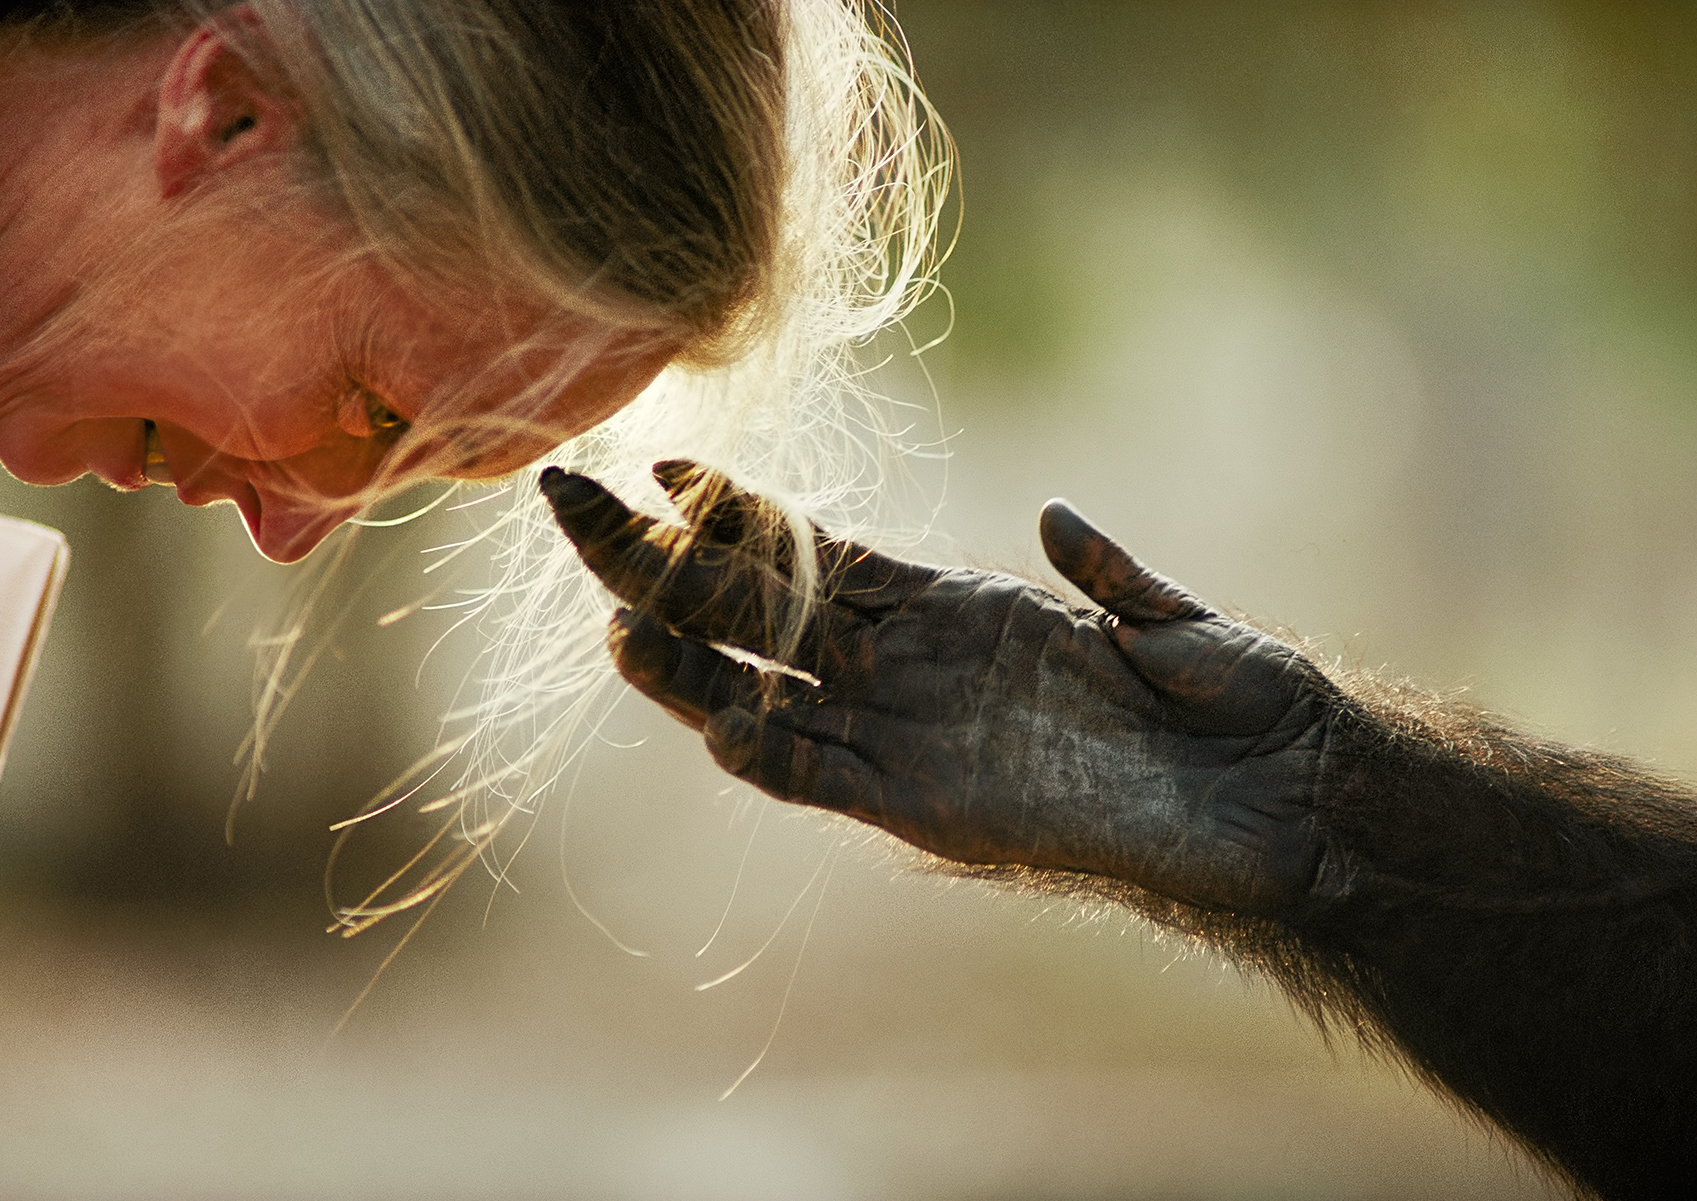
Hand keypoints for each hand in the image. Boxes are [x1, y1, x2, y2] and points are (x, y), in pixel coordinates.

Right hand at [540, 462, 1337, 915]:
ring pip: (766, 693)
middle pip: (756, 608)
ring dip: (690, 665)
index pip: (813, 550)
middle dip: (660, 560)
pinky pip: (825, 779)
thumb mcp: (1163, 620)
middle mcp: (909, 668)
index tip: (662, 462)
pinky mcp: (928, 807)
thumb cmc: (1234, 704)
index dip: (735, 510)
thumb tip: (1051, 517)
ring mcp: (911, 736)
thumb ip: (1104, 572)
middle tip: (571, 503)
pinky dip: (771, 753)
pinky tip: (717, 723)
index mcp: (952, 607)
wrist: (1279, 805)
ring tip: (612, 623)